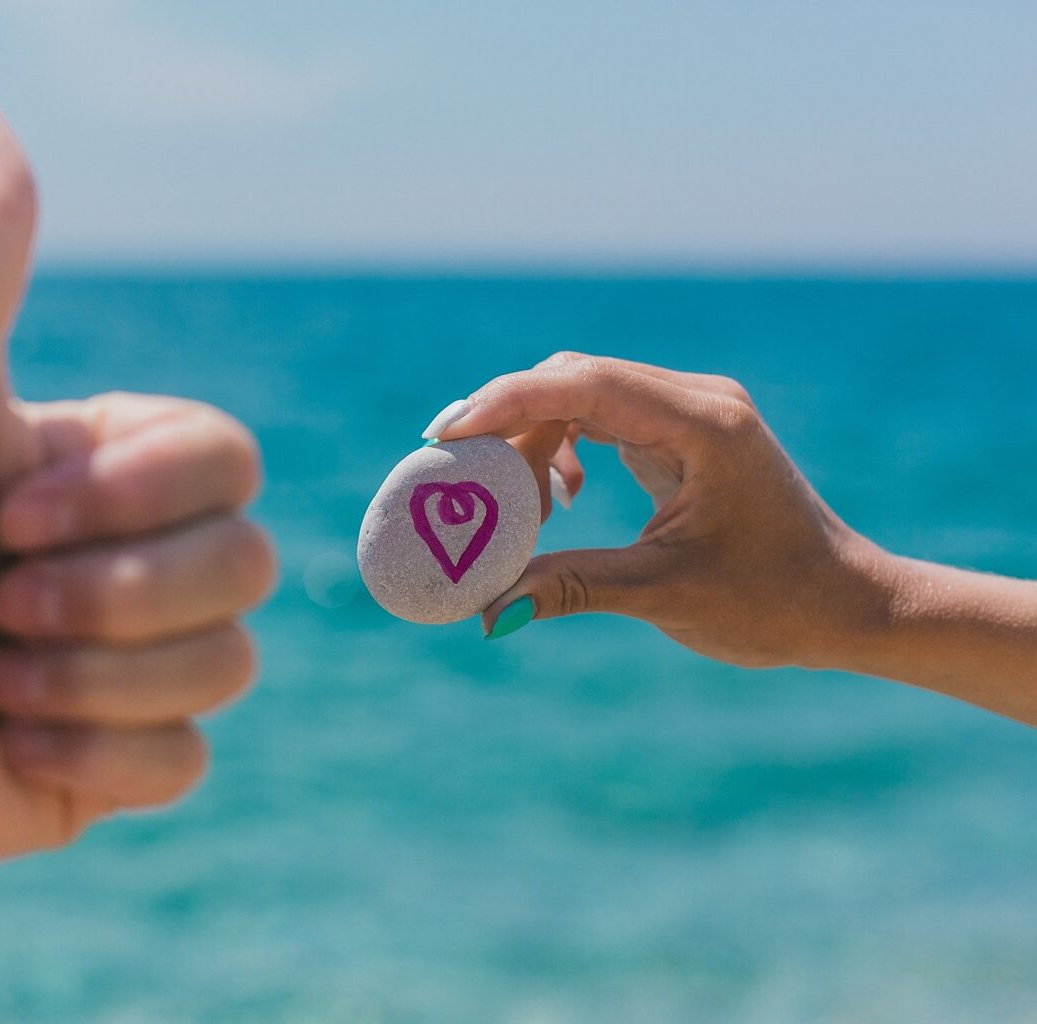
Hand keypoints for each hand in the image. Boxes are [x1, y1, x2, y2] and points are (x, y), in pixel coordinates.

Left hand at [0, 90, 269, 861]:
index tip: (7, 503)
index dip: (137, 494)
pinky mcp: (110, 769)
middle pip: (249, 564)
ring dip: (92, 671)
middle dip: (115, 589)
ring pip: (228, 666)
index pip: (233, 461)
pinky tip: (5, 739)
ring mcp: (124, 668)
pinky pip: (188, 762)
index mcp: (102, 472)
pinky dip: (94, 753)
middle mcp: (128, 564)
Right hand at [439, 352, 893, 667]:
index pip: (583, 385)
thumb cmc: (774, 602)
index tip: (444, 434)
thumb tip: (487, 611)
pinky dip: (562, 451)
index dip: (505, 402)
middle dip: (507, 422)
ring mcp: (690, 410)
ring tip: (517, 509)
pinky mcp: (682, 430)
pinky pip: (600, 418)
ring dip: (533, 443)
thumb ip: (571, 587)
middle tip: (455, 475)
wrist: (846, 603)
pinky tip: (560, 501)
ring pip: (580, 397)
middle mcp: (697, 399)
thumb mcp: (665, 595)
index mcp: (704, 424)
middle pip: (572, 379)